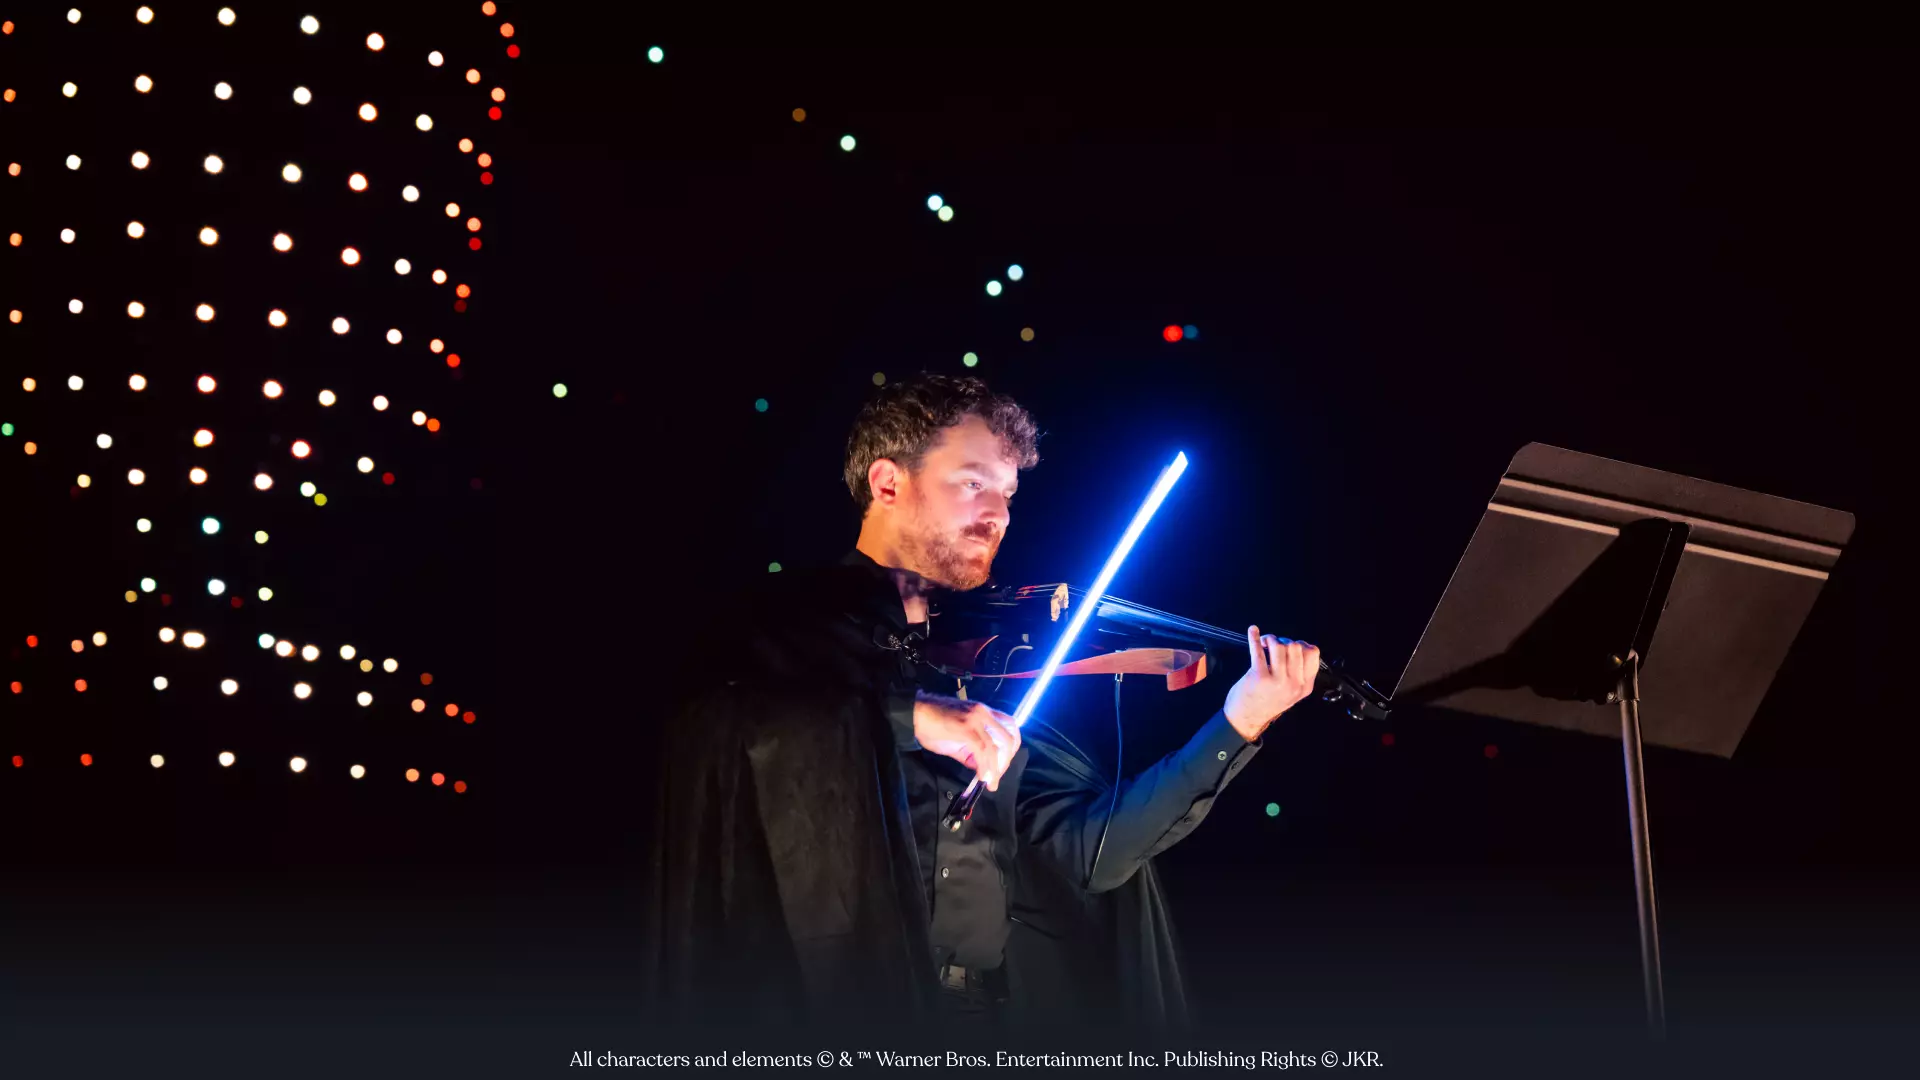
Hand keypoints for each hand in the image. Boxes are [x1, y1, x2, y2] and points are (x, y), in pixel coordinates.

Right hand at [912, 692, 1020, 791]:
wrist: (914, 714)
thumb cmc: (931, 724)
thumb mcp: (956, 737)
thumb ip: (970, 750)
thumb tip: (982, 766)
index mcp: (984, 711)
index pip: (1010, 727)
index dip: (1011, 749)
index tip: (1002, 765)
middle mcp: (984, 712)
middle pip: (1009, 737)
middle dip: (1006, 761)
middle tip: (996, 776)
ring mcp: (976, 719)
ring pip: (998, 746)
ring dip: (997, 768)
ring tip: (990, 781)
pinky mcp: (966, 728)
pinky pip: (983, 751)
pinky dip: (986, 767)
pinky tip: (983, 777)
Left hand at [1223, 626, 1319, 740]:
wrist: (1246, 719)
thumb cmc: (1267, 703)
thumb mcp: (1292, 693)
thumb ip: (1298, 674)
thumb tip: (1297, 646)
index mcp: (1304, 686)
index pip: (1312, 654)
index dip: (1302, 644)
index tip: (1292, 645)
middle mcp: (1293, 683)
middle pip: (1296, 647)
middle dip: (1285, 641)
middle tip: (1275, 645)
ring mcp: (1277, 680)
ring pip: (1280, 646)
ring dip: (1271, 639)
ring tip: (1265, 644)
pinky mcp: (1259, 676)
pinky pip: (1258, 650)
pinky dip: (1255, 638)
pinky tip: (1253, 632)